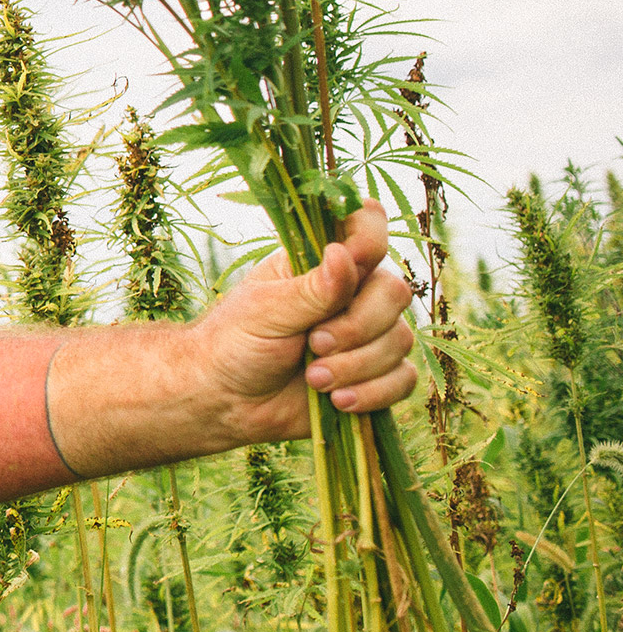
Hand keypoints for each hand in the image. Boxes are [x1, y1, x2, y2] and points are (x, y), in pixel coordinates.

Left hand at [195, 201, 417, 442]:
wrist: (227, 402)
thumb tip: (343, 253)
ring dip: (356, 366)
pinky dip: (372, 392)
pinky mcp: (377, 374)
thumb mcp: (265, 311)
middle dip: (357, 327)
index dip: (370, 239)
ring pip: (400, 340)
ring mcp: (368, 335)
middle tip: (314, 344)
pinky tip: (337, 400)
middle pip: (393, 292)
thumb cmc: (235, 343)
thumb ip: (310, 289)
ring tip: (313, 378)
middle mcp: (352, 294)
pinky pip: (404, 379)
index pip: (366, 228)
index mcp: (321, 264)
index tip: (352, 262)